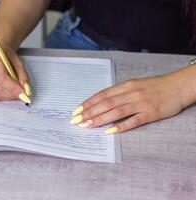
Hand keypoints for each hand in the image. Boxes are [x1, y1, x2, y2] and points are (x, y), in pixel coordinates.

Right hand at [0, 47, 31, 100]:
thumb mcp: (18, 62)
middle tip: (22, 95)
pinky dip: (2, 96)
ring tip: (15, 93)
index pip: (2, 78)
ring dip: (8, 96)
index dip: (13, 88)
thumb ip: (23, 76)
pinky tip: (6, 90)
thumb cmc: (6, 57)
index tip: (23, 93)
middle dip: (12, 94)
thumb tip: (26, 90)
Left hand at [70, 72, 188, 133]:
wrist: (177, 86)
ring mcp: (141, 103)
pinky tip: (109, 131)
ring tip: (87, 126)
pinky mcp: (150, 113)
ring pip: (116, 112)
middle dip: (89, 112)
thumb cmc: (154, 86)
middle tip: (76, 121)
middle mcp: (131, 93)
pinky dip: (120, 126)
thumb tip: (99, 99)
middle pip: (106, 103)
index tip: (76, 111)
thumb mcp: (134, 84)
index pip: (102, 95)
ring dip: (100, 119)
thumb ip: (117, 92)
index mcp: (126, 85)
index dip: (88, 103)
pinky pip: (133, 121)